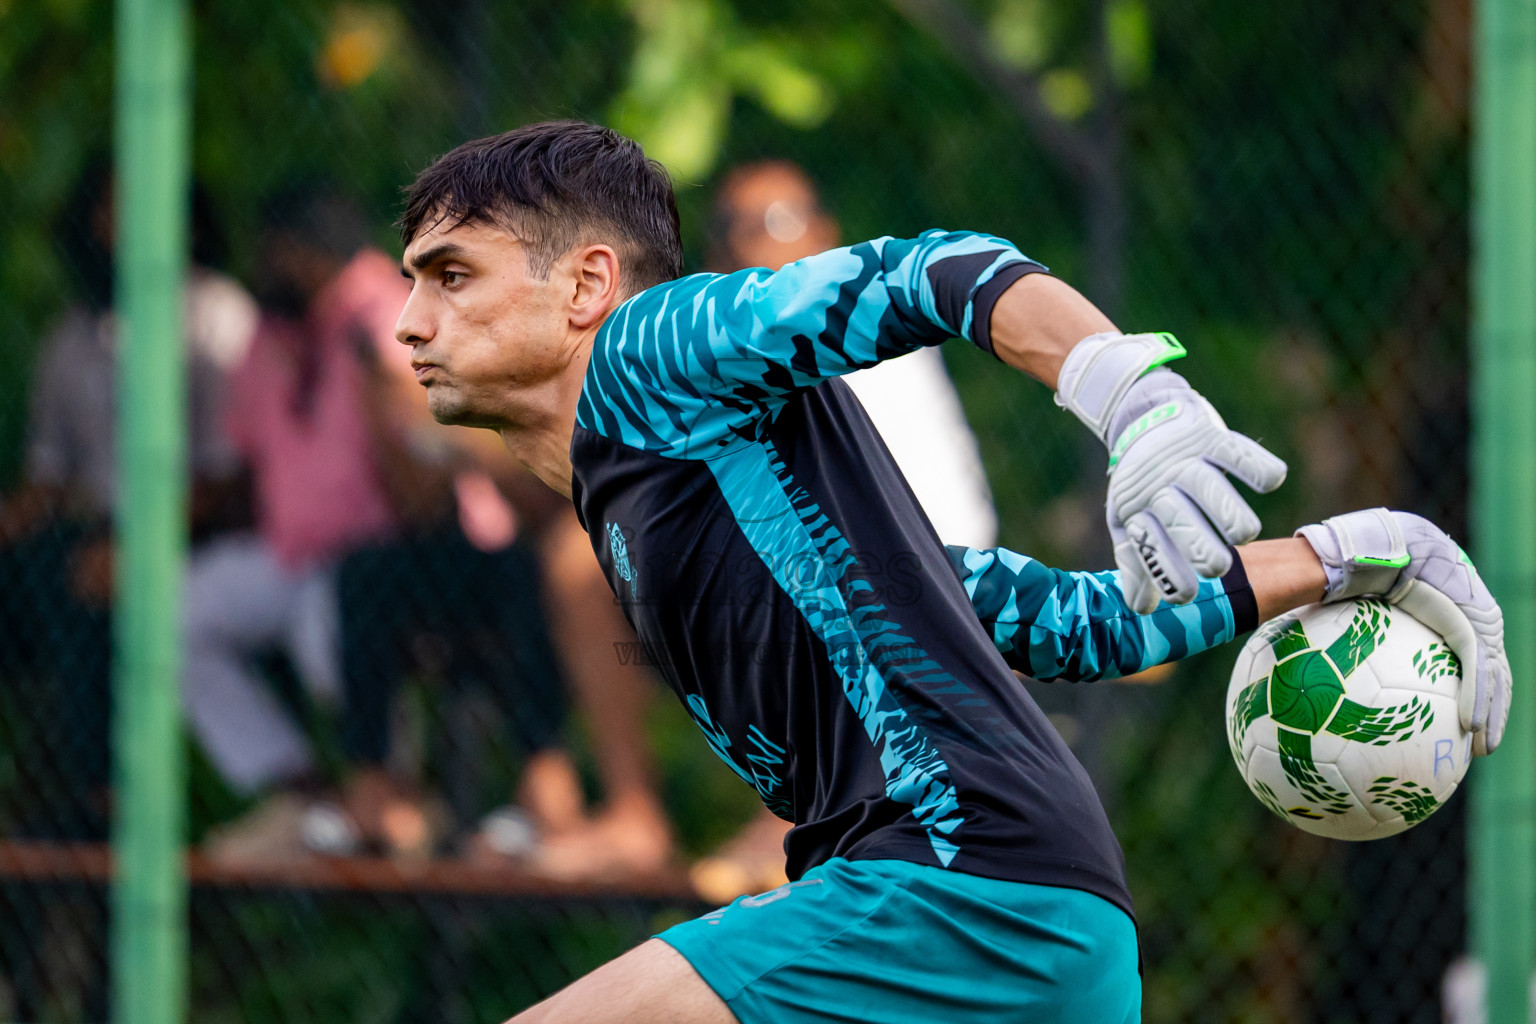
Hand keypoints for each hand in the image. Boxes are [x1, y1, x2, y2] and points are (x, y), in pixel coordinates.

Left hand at [1055, 332, 1287, 612]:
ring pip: (1215, 495)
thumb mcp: (1127, 520)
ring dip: (1234, 522)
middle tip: (1217, 566)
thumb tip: (1145, 610)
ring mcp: (1186, 461)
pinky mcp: (1210, 436)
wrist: (1140, 417)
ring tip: (1241, 535)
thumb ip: (1136, 562)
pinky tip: (1270, 481)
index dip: (1172, 581)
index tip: (1186, 595)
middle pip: (1186, 529)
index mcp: (1135, 511)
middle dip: (1206, 556)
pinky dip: (1260, 468)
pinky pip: (1240, 453)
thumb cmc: (1141, 485)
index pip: (1153, 555)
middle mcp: (1160, 487)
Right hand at [1296, 508, 1510, 755]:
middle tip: (1475, 740)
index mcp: (1430, 595)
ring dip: (1490, 712)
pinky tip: (1472, 730)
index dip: (1460, 678)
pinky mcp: (1470, 619)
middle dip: (1487, 702)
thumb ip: (1333, 631)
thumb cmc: (1331, 576)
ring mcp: (1469, 608)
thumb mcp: (1332, 607)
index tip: (1450, 712)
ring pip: (1489, 670)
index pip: (1455, 641)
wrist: (1353, 553)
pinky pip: (1478, 668)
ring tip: (1481, 748)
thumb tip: (1293, 667)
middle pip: (1481, 660)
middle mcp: (1458, 600)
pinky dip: (1479, 699)